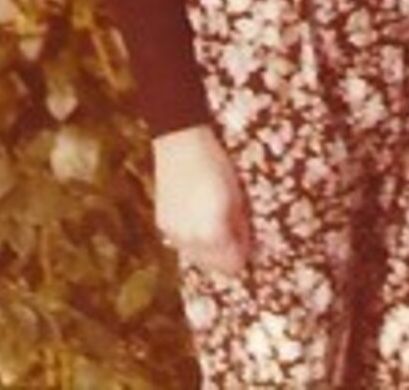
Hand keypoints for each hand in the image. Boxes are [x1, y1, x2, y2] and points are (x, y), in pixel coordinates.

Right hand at [152, 124, 252, 275]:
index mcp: (213, 235)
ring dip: (207, 248)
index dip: (243, 251)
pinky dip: (191, 236)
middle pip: (214, 267)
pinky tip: (195, 215)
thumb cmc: (216, 165)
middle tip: (231, 231)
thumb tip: (245, 246)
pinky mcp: (163, 224)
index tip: (246, 237)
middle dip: (225, 254)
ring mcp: (174, 234)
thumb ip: (240, 227)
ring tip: (212, 222)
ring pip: (196, 257)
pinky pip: (182, 242)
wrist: (181, 142)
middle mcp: (191, 241)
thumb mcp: (237, 196)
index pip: (234, 265)